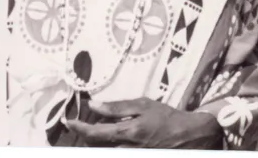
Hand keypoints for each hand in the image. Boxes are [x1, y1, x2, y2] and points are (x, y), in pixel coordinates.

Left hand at [66, 97, 222, 148]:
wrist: (188, 136)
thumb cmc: (167, 117)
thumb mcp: (144, 105)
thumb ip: (118, 107)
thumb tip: (94, 105)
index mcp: (128, 132)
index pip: (95, 133)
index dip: (79, 128)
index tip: (69, 121)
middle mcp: (127, 149)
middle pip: (96, 147)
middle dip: (86, 136)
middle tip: (85, 124)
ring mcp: (132, 156)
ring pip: (105, 152)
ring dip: (97, 142)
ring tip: (97, 131)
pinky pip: (116, 152)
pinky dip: (109, 145)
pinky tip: (111, 138)